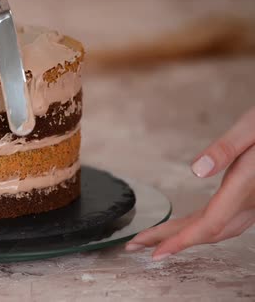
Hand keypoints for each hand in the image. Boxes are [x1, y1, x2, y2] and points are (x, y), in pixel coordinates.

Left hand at [126, 107, 254, 259]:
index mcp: (245, 187)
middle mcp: (250, 202)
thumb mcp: (251, 129)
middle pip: (205, 230)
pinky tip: (186, 226)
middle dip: (169, 240)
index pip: (208, 224)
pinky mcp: (251, 200)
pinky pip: (222, 221)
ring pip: (214, 228)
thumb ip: (226, 148)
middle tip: (136, 245)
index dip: (180, 241)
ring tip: (153, 238)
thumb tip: (198, 169)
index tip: (156, 251)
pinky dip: (199, 228)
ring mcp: (253, 204)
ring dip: (182, 235)